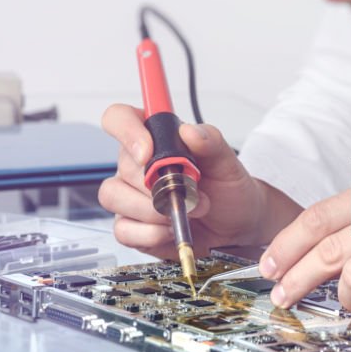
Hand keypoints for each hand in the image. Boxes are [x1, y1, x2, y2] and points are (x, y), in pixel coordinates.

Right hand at [98, 104, 299, 257]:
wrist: (236, 228)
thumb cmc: (227, 190)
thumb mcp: (227, 162)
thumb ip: (211, 141)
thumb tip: (189, 131)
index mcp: (155, 137)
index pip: (120, 118)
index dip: (127, 131)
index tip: (148, 153)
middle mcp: (137, 164)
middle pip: (123, 165)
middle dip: (159, 185)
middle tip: (192, 194)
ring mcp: (130, 195)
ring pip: (114, 196)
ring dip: (152, 210)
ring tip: (185, 213)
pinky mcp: (131, 226)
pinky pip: (122, 229)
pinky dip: (150, 233)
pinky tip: (170, 229)